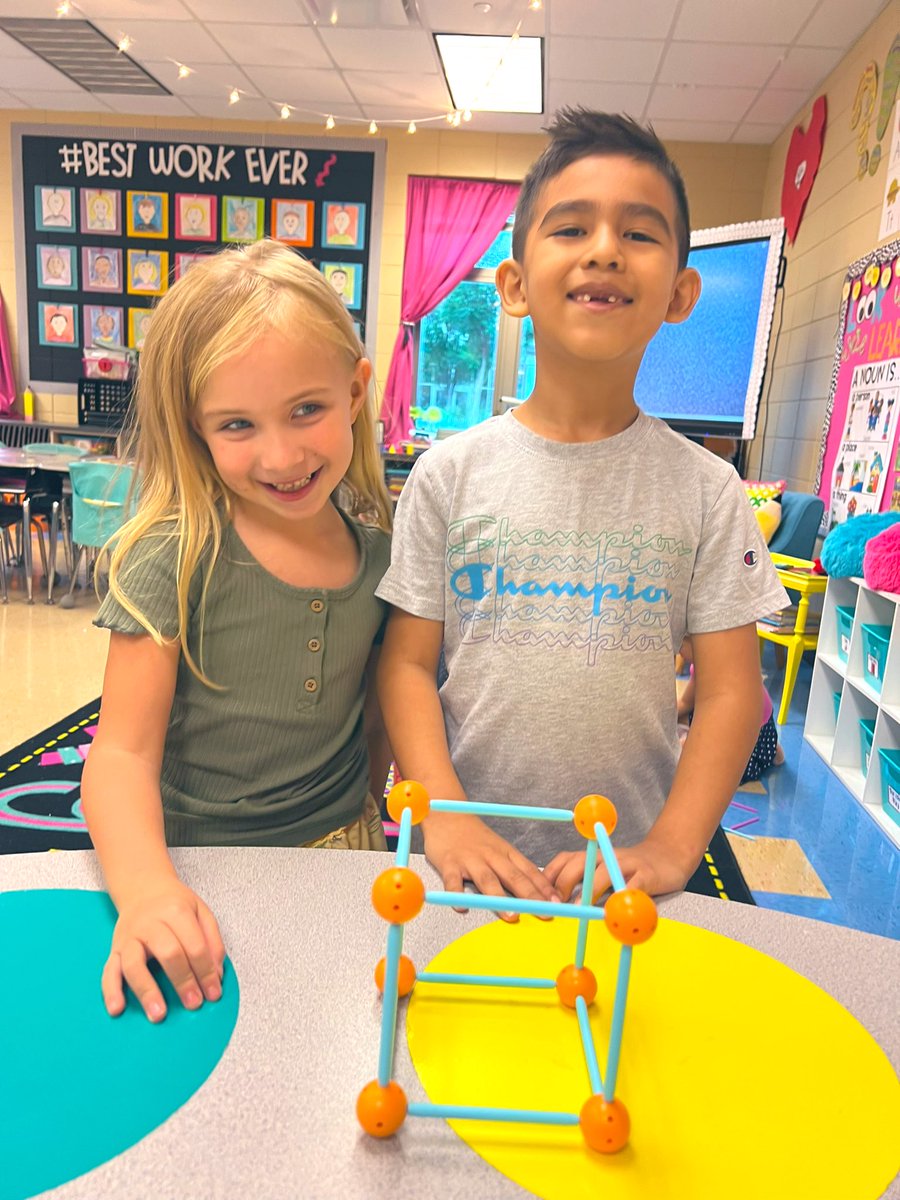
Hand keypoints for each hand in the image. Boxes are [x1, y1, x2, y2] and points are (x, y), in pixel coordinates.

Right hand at [102, 875, 225, 1021]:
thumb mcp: (201, 912)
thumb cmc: (174, 905)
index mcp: (175, 912)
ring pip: (134, 964)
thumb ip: (212, 941)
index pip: (195, 945)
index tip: (214, 993)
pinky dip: (111, 991)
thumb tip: (217, 975)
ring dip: (147, 991)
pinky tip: (117, 1009)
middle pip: (168, 953)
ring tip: (158, 1014)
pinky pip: (108, 971)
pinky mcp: (114, 949)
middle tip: (193, 1004)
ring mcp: (129, 937)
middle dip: (183, 981)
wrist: (144, 889)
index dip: (206, 971)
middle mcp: (149, 924)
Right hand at [422, 812, 561, 922]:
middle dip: (531, 896)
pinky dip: (456, 894)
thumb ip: (513, 868)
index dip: (544, 888)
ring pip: (487, 880)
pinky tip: (461, 907)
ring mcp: (470, 859)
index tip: (557, 903)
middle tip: (544, 913)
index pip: (529, 872)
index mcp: (506, 853)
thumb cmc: (475, 838)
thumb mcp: (499, 848)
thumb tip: (536, 892)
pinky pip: (453, 880)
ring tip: (511, 915)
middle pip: (514, 877)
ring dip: (500, 898)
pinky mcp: (449, 863)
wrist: (447, 816)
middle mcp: (491, 855)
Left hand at [544, 837, 696, 902]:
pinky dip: (622, 899)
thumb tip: (554, 903)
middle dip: (564, 884)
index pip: (564, 860)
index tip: (539, 896)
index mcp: (592, 855)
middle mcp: (605, 856)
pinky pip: (632, 887)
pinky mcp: (646, 874)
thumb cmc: (628, 869)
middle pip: (579, 864)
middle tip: (557, 905)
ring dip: (590, 892)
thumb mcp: (602, 871)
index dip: (550, 877)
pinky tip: (615, 913)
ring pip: (604, 874)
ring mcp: (626, 864)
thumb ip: (582, 881)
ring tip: (580, 911)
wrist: (667, 855)